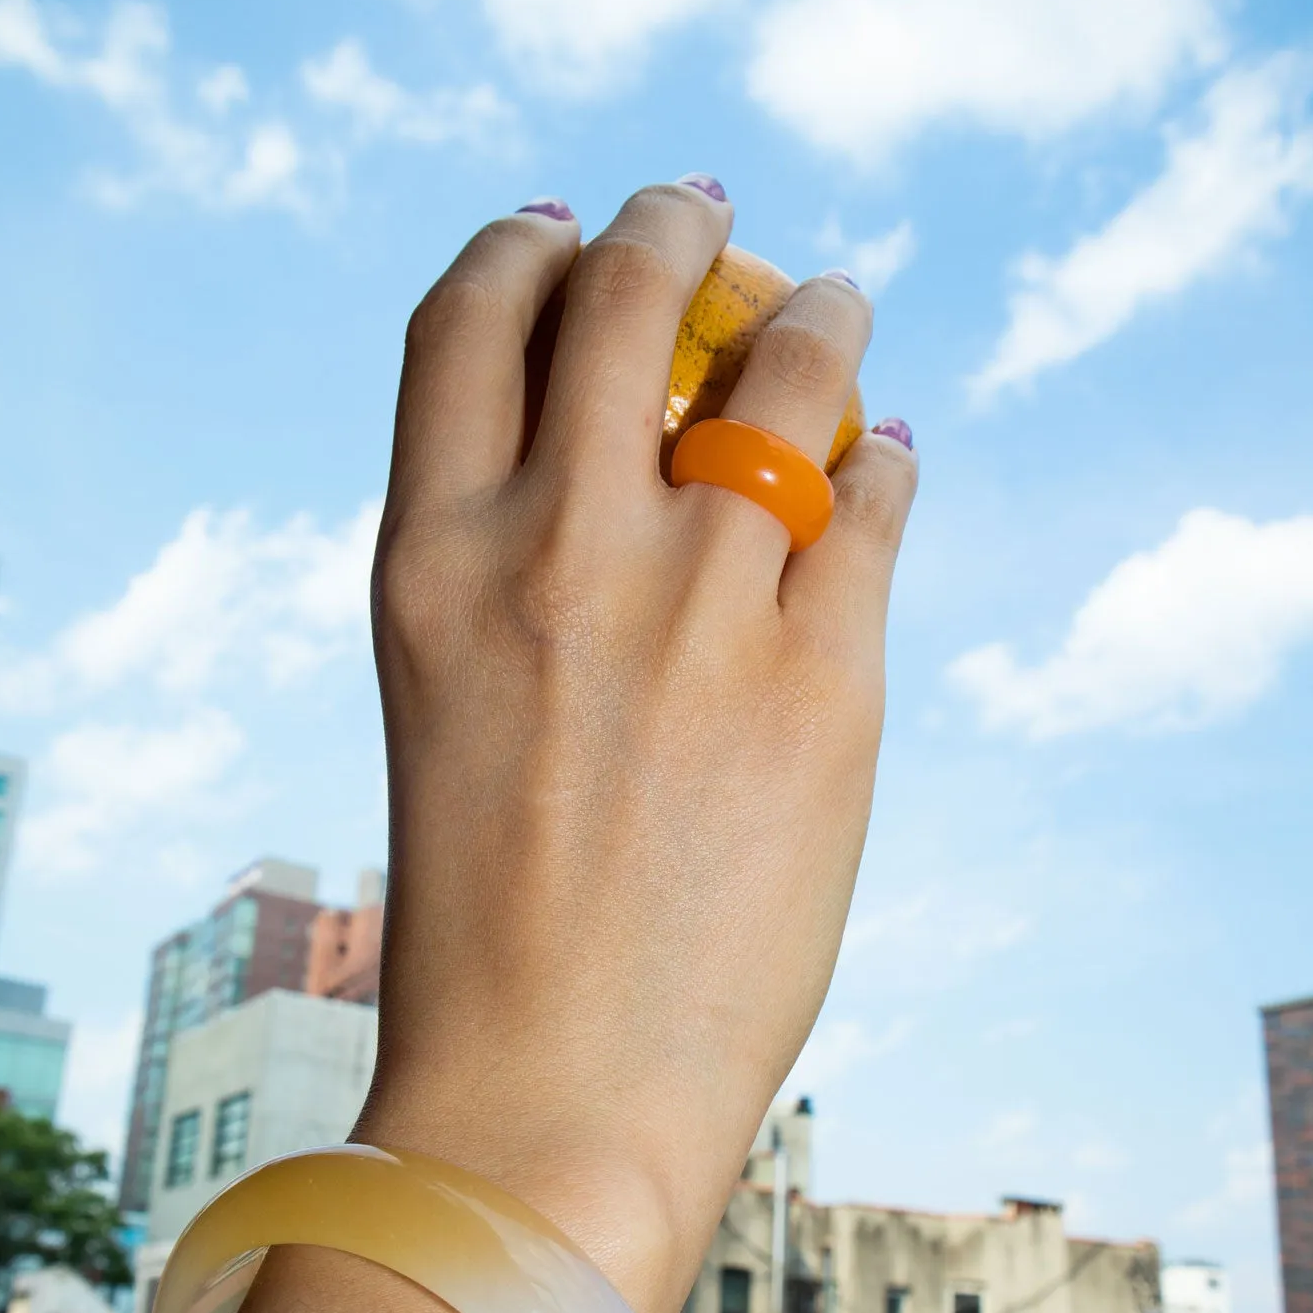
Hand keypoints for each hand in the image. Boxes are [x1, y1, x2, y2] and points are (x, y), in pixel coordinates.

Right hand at [356, 179, 916, 1312]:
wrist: (548, 1094)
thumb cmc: (482, 924)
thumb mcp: (443, 707)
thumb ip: (510, 573)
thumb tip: (639, 455)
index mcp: (427, 557)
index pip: (470, 315)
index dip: (527, 246)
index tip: (572, 232)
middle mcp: (556, 546)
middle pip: (630, 291)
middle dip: (677, 225)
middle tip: (711, 219)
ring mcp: (697, 603)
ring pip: (789, 368)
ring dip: (817, 318)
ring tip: (835, 317)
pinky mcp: (825, 678)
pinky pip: (876, 499)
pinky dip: (885, 460)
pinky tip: (885, 462)